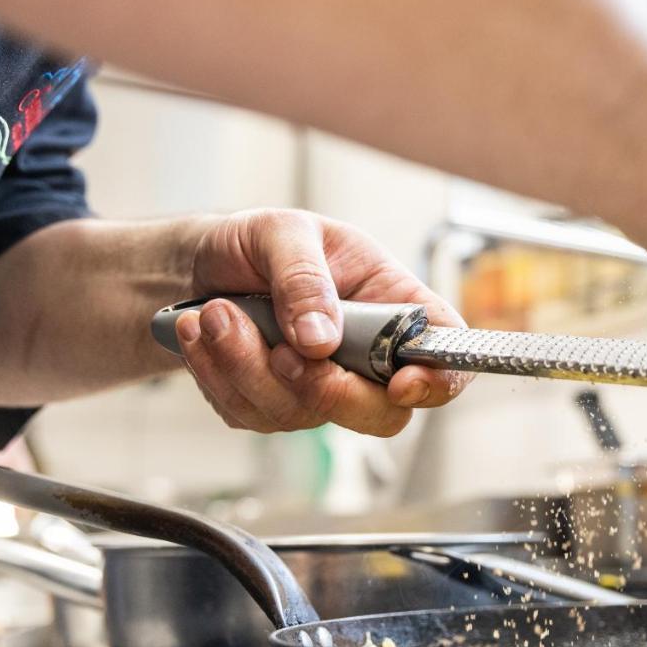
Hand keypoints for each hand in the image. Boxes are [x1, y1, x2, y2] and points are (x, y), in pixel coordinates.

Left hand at [173, 210, 469, 436]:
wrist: (200, 264)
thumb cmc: (260, 242)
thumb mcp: (284, 232)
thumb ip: (304, 279)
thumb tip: (320, 339)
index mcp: (394, 304)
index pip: (445, 353)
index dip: (438, 380)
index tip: (401, 383)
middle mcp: (368, 357)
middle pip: (382, 413)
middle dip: (327, 391)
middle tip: (280, 350)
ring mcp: (322, 389)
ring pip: (304, 415)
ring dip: (248, 367)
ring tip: (216, 313)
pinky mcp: (272, 406)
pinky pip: (252, 413)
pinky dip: (219, 374)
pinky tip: (201, 332)